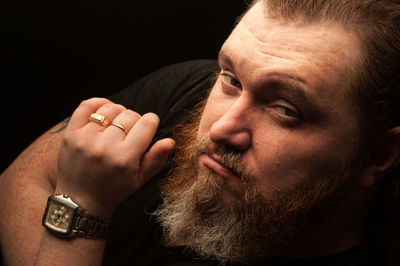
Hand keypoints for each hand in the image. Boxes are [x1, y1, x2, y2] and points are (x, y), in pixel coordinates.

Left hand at [56, 98, 174, 216]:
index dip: (152, 122)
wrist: (80, 201)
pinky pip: (87, 105)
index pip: (147, 123)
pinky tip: (105, 111)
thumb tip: (170, 140)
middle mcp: (105, 147)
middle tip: (131, 132)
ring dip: (119, 113)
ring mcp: (85, 139)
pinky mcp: (71, 134)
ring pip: (111, 109)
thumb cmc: (114, 189)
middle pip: (130, 115)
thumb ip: (157, 159)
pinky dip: (99, 103)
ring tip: (117, 124)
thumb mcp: (140, 180)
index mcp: (125, 158)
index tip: (149, 127)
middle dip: (135, 120)